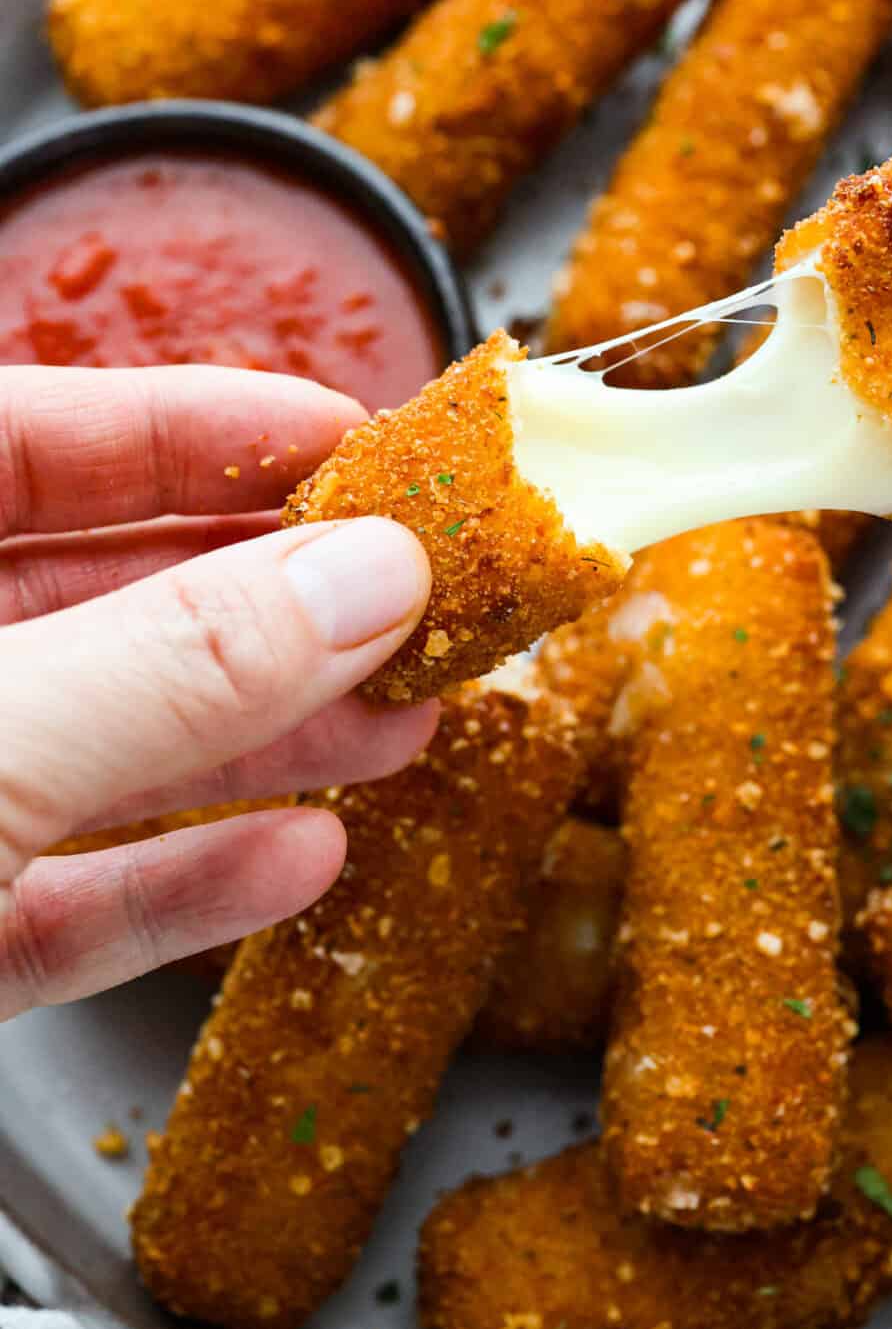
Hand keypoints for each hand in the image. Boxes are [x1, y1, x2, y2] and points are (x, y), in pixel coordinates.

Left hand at [0, 364, 434, 1019]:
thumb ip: (174, 664)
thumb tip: (373, 575)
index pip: (27, 437)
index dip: (192, 424)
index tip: (349, 435)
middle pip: (91, 599)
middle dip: (264, 598)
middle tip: (416, 593)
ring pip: (97, 751)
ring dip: (259, 740)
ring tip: (405, 722)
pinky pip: (62, 903)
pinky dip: (179, 885)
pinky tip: (296, 857)